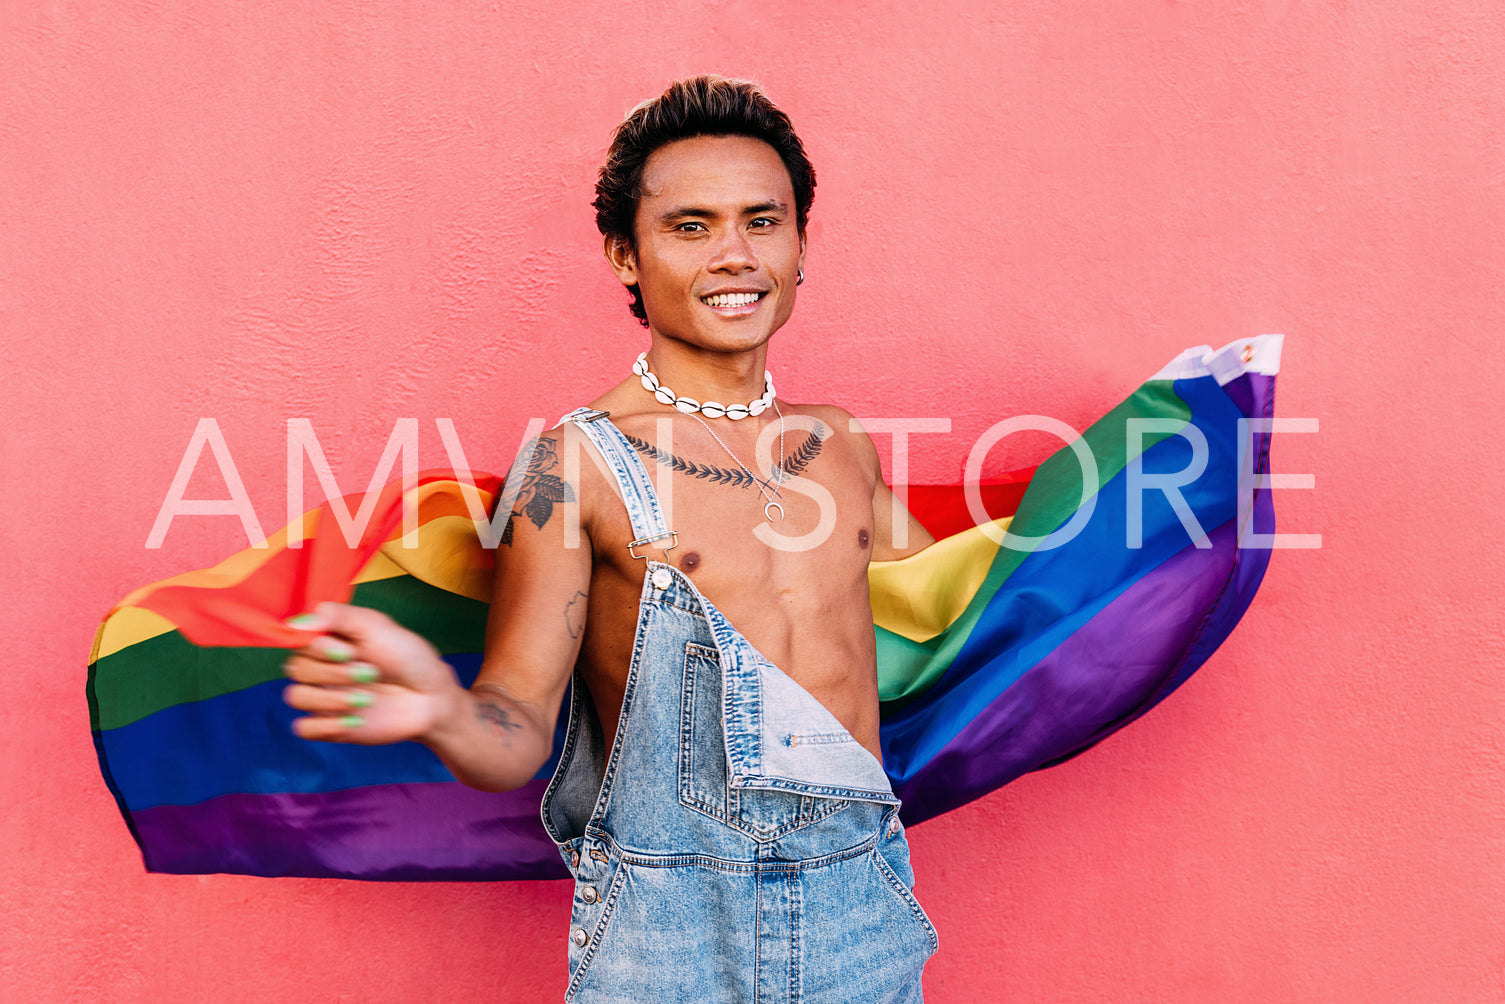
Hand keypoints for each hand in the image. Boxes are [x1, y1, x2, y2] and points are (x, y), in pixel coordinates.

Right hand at [281, 602, 464, 744]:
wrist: (430, 696)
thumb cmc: (406, 656)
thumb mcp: (377, 626)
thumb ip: (339, 616)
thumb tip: (298, 622)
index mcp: (328, 641)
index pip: (297, 642)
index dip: (319, 648)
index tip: (351, 651)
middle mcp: (321, 668)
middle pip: (296, 670)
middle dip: (334, 673)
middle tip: (371, 673)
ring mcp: (324, 697)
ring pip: (296, 697)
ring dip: (330, 699)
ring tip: (367, 698)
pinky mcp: (331, 725)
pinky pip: (304, 729)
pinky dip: (326, 726)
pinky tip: (357, 721)